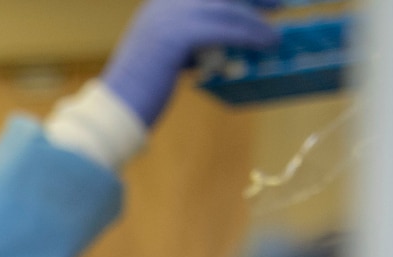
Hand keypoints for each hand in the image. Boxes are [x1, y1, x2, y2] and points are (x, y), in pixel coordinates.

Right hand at [102, 0, 280, 125]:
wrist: (113, 111)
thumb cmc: (139, 92)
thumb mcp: (165, 56)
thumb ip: (189, 43)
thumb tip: (220, 43)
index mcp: (159, 5)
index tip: (261, 3)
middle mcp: (164, 4)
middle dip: (252, 0)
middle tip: (279, 5)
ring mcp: (169, 17)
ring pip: (227, 9)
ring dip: (257, 21)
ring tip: (275, 36)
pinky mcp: (178, 36)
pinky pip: (226, 29)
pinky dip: (251, 35)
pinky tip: (267, 43)